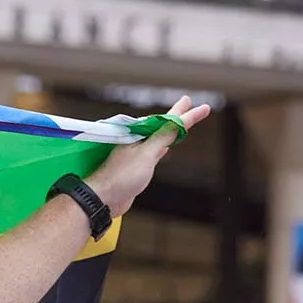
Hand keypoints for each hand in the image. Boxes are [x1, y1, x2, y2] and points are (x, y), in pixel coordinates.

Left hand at [85, 95, 211, 216]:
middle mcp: (135, 142)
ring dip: (169, 131)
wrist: (104, 199)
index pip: (165, 121)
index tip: (198, 105)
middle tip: (188, 103)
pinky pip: (152, 153)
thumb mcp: (146, 154)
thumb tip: (176, 123)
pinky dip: (161, 148)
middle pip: (161, 126)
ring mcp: (135, 155)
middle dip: (176, 116)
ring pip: (156, 139)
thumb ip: (162, 138)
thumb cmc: (121, 176)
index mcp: (136, 134)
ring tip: (179, 123)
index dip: (183, 113)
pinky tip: (166, 148)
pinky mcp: (135, 169)